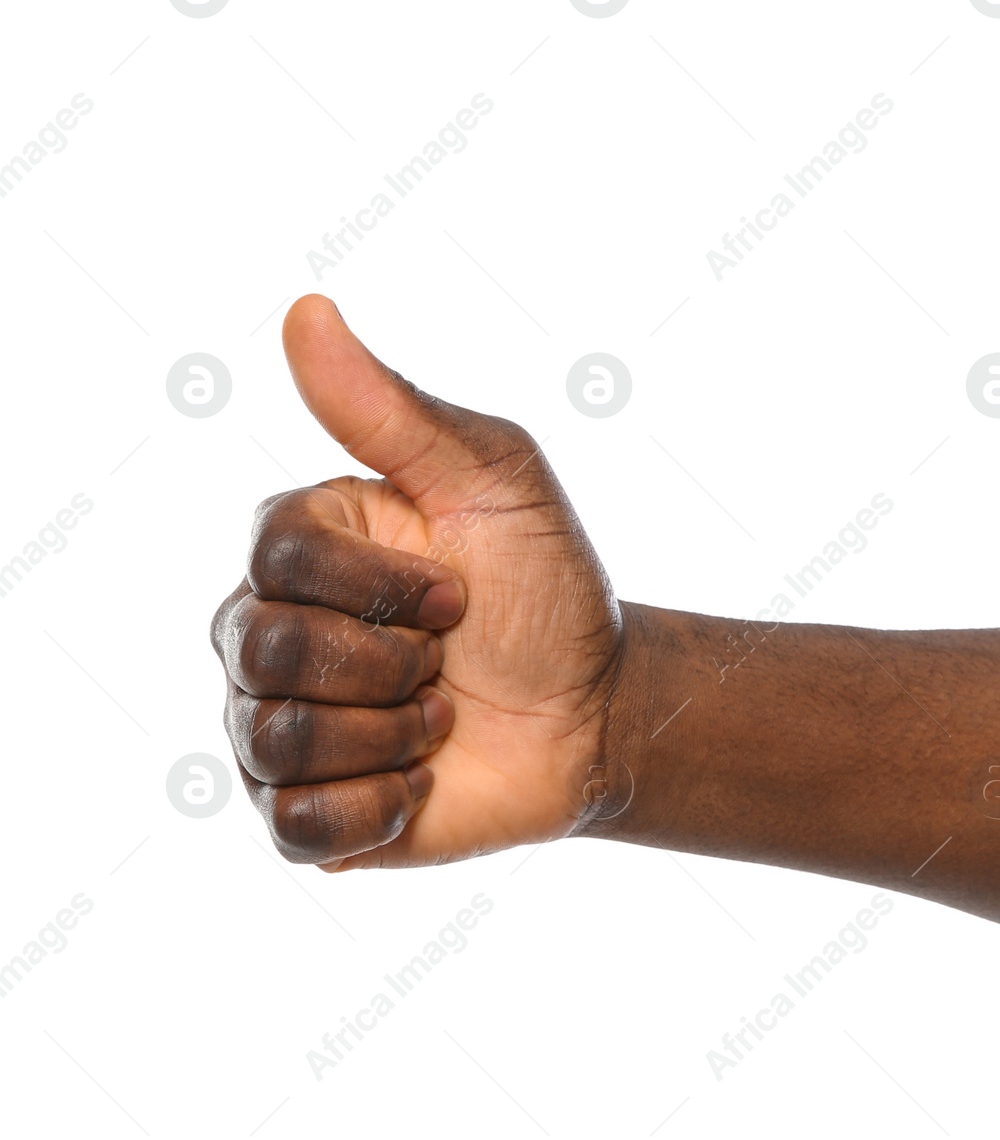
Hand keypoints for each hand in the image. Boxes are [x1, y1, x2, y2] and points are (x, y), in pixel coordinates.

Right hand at [210, 295, 625, 869]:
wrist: (596, 710)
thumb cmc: (547, 588)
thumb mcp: (496, 480)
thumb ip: (397, 407)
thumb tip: (306, 310)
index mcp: (300, 546)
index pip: (280, 555)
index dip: (387, 584)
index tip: (460, 589)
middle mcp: (264, 631)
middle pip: (265, 648)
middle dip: (392, 661)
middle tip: (449, 659)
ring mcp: (274, 726)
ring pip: (274, 740)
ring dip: (394, 733)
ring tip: (442, 717)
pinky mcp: (304, 815)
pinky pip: (295, 830)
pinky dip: (378, 808)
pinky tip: (421, 780)